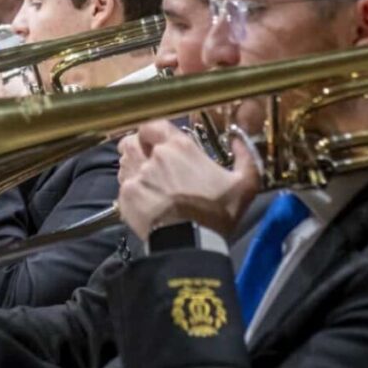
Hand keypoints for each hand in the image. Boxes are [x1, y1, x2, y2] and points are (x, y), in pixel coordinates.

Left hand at [117, 120, 260, 240]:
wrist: (190, 244)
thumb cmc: (217, 213)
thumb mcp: (244, 184)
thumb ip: (245, 156)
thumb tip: (239, 139)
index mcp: (179, 147)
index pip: (152, 124)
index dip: (151, 131)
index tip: (157, 140)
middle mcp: (153, 156)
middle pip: (133, 141)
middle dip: (138, 147)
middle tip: (148, 160)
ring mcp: (136, 177)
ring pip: (124, 161)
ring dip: (131, 166)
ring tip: (144, 178)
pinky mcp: (125, 198)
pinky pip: (122, 185)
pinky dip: (129, 189)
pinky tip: (142, 198)